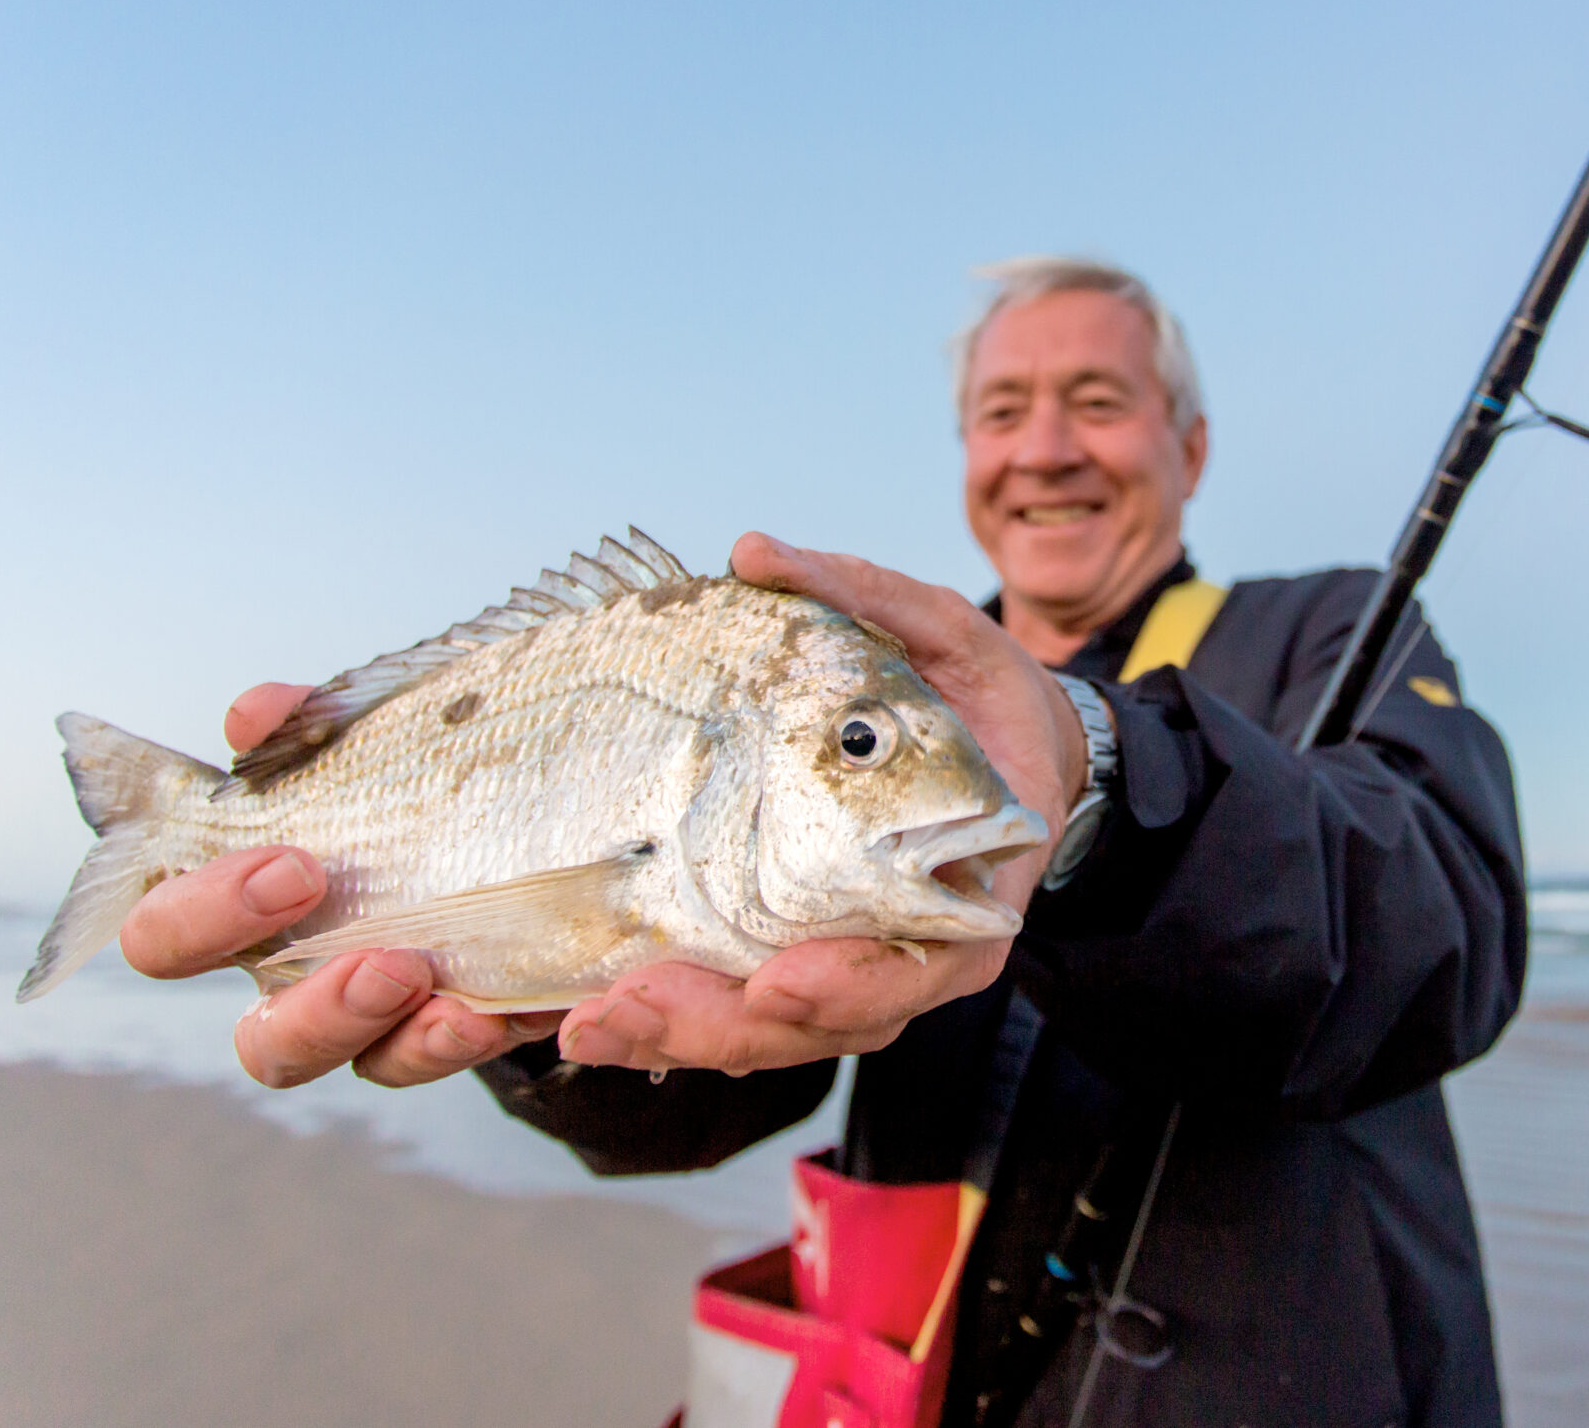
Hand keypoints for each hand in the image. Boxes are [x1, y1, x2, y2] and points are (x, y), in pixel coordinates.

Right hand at [114, 682, 561, 1089]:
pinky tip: (501, 1006)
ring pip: (368, 1068)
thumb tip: (254, 717)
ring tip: (431, 985)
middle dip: (310, 1008)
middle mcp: (307, 977)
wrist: (541, 804)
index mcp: (252, 904)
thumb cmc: (417, 767)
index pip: (170, 932)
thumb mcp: (371, 726)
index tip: (294, 863)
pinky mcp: (460, 1024)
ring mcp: (385, 1017)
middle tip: (387, 959)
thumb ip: (309, 722)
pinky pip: (444, 1057)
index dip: (207, 914)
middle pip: (262, 1044)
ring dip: (387, 1036)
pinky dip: (464, 1038)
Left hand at [555, 532, 1087, 1076]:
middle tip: (632, 1011)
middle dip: (723, 1028)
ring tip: (592, 1023)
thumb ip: (857, 594)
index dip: (853, 983)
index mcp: (968, 892)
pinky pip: (736, 1008)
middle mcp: (908, 948)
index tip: (781, 981)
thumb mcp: (940, 631)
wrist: (1002, 739)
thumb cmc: (979, 690)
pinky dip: (670, 1020)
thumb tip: (753, 551)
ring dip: (678, 1036)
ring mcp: (848, 962)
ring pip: (769, 1033)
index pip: (918, 966)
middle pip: (821, 1023)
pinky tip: (585, 1014)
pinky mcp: (794, 956)